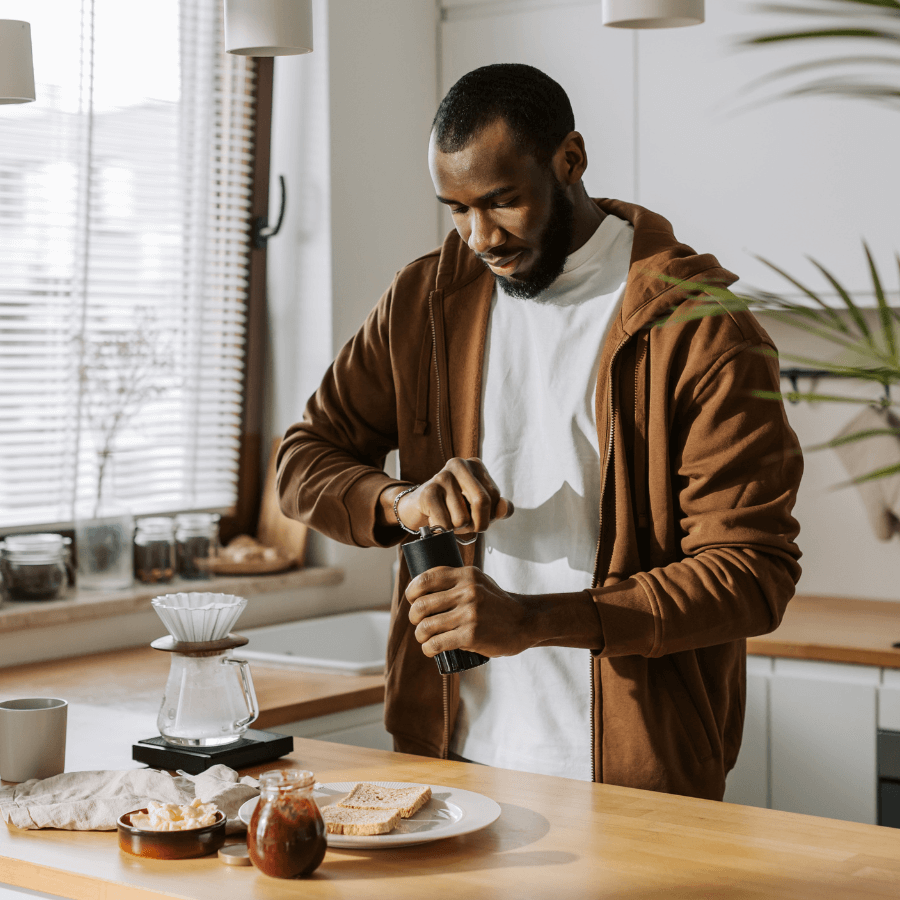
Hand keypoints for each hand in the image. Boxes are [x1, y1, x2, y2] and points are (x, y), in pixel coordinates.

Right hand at [395, 457, 512, 535]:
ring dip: (456, 528)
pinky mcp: (427, 492)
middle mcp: (459, 464)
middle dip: (478, 524)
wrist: (417, 508)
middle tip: (466, 525)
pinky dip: (442, 530)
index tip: (475, 516)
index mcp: (475, 465)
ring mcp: (441, 476)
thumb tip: (505, 508)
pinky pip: (445, 524)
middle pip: (482, 502)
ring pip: (463, 518)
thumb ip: (498, 508)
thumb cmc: (453, 507)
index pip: (495, 497)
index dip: (488, 515)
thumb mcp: (479, 507)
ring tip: (447, 518)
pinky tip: (436, 519)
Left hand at [406, 566, 533, 658]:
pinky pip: (437, 643)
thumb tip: (423, 586)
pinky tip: (430, 649)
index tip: (412, 599)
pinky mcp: (470, 636)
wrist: (525, 621)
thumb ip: (456, 580)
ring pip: (426, 626)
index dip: (412, 591)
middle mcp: (467, 592)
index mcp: (466, 575)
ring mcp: (469, 614)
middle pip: (421, 605)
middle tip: (418, 622)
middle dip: (414, 617)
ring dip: (420, 635)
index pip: (425, 579)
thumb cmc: (497, 603)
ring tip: (424, 637)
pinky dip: (428, 648)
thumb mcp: (479, 580)